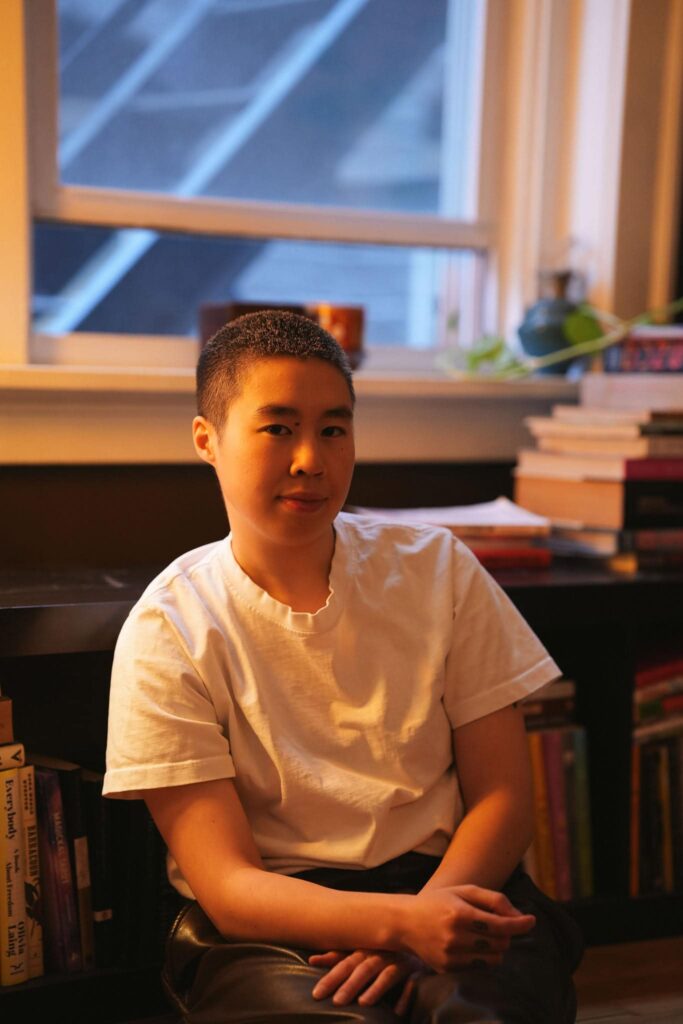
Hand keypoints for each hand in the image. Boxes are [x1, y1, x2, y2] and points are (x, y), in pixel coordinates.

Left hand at [309, 948, 424, 1013]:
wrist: (418, 936)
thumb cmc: (383, 949)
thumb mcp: (361, 952)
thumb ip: (339, 956)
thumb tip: (311, 960)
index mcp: (365, 950)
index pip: (344, 962)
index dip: (330, 974)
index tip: (315, 990)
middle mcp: (381, 953)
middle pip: (363, 968)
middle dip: (350, 984)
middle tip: (336, 1002)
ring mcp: (399, 960)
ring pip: (387, 974)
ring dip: (375, 988)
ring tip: (363, 1003)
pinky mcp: (416, 970)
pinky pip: (412, 983)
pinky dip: (406, 995)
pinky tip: (397, 1010)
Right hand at [403, 883, 535, 973]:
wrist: (404, 922)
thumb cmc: (438, 902)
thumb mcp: (463, 891)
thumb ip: (493, 900)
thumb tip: (520, 917)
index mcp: (460, 914)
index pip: (501, 925)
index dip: (520, 924)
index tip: (532, 921)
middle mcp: (455, 937)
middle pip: (501, 943)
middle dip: (506, 934)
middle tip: (499, 924)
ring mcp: (451, 956)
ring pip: (494, 959)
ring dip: (497, 947)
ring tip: (485, 935)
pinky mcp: (447, 969)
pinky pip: (479, 968)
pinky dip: (483, 957)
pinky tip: (473, 945)